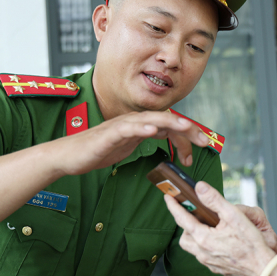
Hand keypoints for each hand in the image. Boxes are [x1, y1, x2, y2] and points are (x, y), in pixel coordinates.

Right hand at [53, 110, 208, 175]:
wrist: (70, 155)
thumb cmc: (99, 150)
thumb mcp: (129, 145)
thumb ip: (145, 138)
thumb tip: (163, 134)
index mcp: (141, 125)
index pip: (171, 126)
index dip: (189, 135)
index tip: (204, 146)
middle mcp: (134, 121)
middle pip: (167, 120)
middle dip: (188, 129)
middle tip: (205, 140)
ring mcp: (122, 125)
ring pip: (151, 120)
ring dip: (171, 123)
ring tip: (187, 128)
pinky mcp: (109, 133)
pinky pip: (128, 128)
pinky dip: (142, 127)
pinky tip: (153, 130)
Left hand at [165, 181, 276, 275]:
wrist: (263, 269)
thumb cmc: (252, 244)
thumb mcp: (234, 215)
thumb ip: (214, 200)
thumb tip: (200, 187)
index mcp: (203, 238)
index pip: (182, 219)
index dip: (174, 206)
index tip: (168, 198)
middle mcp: (202, 252)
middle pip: (184, 237)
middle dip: (185, 225)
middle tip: (193, 215)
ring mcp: (209, 263)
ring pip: (193, 248)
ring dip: (195, 237)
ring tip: (207, 228)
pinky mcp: (217, 269)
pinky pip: (204, 256)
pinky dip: (206, 247)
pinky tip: (218, 242)